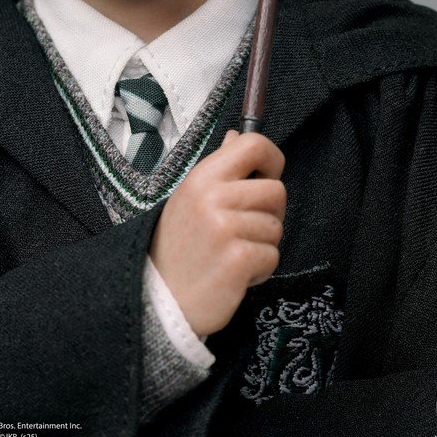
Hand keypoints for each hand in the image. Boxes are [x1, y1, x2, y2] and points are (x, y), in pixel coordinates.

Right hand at [149, 130, 285, 336]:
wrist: (159, 300)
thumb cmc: (179, 247)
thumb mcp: (190, 197)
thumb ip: (219, 166)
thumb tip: (237, 137)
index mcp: (202, 177)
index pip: (253, 144)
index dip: (271, 159)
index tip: (265, 177)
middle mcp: (212, 197)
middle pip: (276, 190)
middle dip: (269, 214)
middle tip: (244, 230)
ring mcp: (224, 228)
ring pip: (276, 227)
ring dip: (262, 245)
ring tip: (232, 253)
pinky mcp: (237, 259)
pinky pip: (273, 255)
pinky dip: (260, 269)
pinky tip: (235, 272)